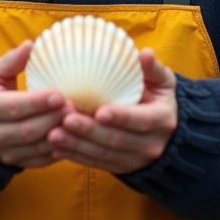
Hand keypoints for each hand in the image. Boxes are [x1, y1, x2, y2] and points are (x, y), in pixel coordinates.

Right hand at [0, 40, 69, 168]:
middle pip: (28, 130)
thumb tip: (31, 45)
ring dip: (60, 135)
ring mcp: (4, 152)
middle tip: (75, 107)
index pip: (15, 107)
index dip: (39, 102)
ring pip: (37, 148)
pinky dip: (58, 150)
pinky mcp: (16, 163)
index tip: (60, 94)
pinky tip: (73, 137)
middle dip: (54, 119)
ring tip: (78, 121)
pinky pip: (41, 160)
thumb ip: (12, 60)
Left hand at [47, 48, 177, 173]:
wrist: (167, 135)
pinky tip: (55, 148)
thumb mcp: (163, 83)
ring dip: (77, 145)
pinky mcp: (119, 167)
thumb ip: (153, 69)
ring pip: (102, 155)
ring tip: (53, 135)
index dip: (121, 117)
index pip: (141, 120)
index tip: (99, 111)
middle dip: (90, 131)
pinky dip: (75, 156)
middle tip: (66, 120)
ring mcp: (133, 159)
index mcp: (161, 120)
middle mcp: (149, 144)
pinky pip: (95, 163)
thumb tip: (145, 52)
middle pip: (116, 140)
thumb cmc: (159, 99)